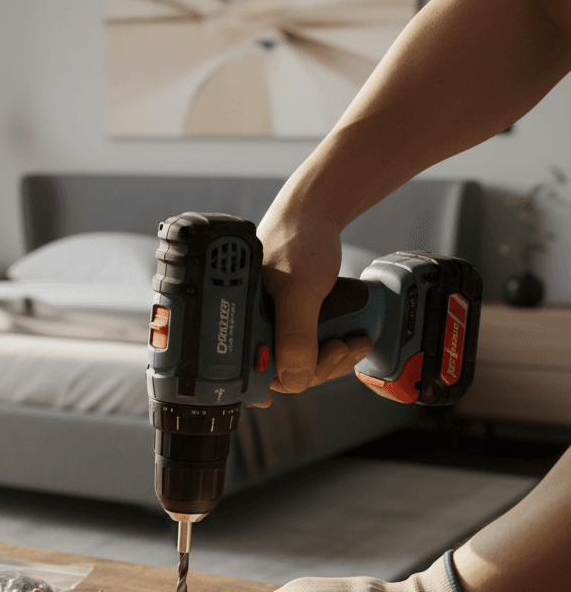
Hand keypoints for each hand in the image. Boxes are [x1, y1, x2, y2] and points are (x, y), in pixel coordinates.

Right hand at [251, 210, 373, 407]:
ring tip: (352, 342)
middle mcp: (251, 329)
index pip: (257, 375)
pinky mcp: (289, 323)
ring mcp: (271, 327)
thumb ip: (296, 335)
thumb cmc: (298, 240)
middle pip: (282, 375)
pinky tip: (348, 341)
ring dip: (331, 361)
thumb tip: (294, 378)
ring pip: (298, 366)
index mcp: (238, 324)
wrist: (315, 214)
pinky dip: (331, 351)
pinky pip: (308, 351)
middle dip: (318, 367)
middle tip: (342, 347)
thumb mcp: (301, 290)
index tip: (316, 365)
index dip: (290, 377)